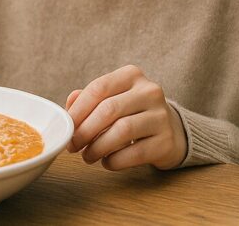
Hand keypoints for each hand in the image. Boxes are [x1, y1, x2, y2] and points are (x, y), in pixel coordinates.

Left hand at [66, 65, 187, 170]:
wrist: (171, 131)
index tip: (67, 127)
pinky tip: (107, 162)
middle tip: (73, 146)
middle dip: (85, 131)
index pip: (99, 88)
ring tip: (88, 156)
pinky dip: (115, 161)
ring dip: (98, 147)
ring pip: (122, 130)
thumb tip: (69, 106)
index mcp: (131, 75)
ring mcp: (161, 116)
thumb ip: (89, 99)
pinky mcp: (166, 141)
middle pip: (108, 109)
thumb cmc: (132, 114)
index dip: (78, 110)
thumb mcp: (113, 99)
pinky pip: (135, 153)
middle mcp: (149, 91)